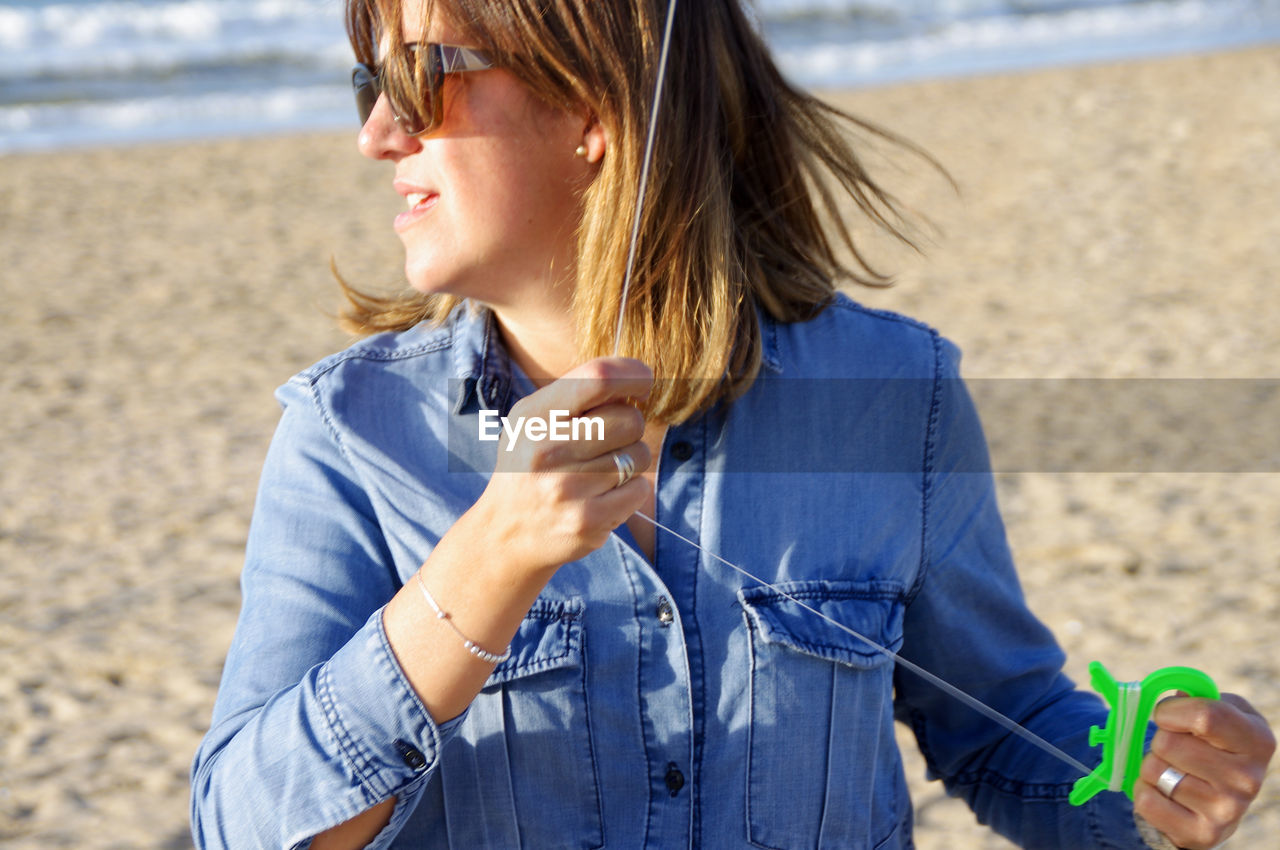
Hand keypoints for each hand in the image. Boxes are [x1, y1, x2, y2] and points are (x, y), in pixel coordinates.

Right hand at [472, 356, 653, 574]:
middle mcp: (547, 450)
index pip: (598, 379)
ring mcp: (568, 488)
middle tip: (610, 440)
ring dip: (631, 460)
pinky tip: (603, 496)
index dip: (633, 374)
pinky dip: (630, 490)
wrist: (504, 535)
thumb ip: (576, 396)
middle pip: (629, 419)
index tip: (643, 382)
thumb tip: (635, 380)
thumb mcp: (532, 423)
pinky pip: (640, 489)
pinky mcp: (588, 520)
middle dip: (631, 425)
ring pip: (639, 454)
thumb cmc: (529, 469)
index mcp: (533, 416)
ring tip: (600, 472)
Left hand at [1133, 693, 1275, 848]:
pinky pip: (1145, 800)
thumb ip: (1198, 698)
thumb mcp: (1219, 715)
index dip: (1171, 710)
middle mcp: (1247, 779)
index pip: (1204, 715)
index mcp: (1257, 741)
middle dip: (1160, 740)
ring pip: (1153, 769)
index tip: (1166, 715)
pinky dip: (1144, 791)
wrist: (1219, 803)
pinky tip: (1165, 793)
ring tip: (1174, 771)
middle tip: (1175, 749)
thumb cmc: (1214, 747)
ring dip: (1151, 766)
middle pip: (1169, 742)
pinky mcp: (1201, 834)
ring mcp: (1226, 811)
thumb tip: (1177, 695)